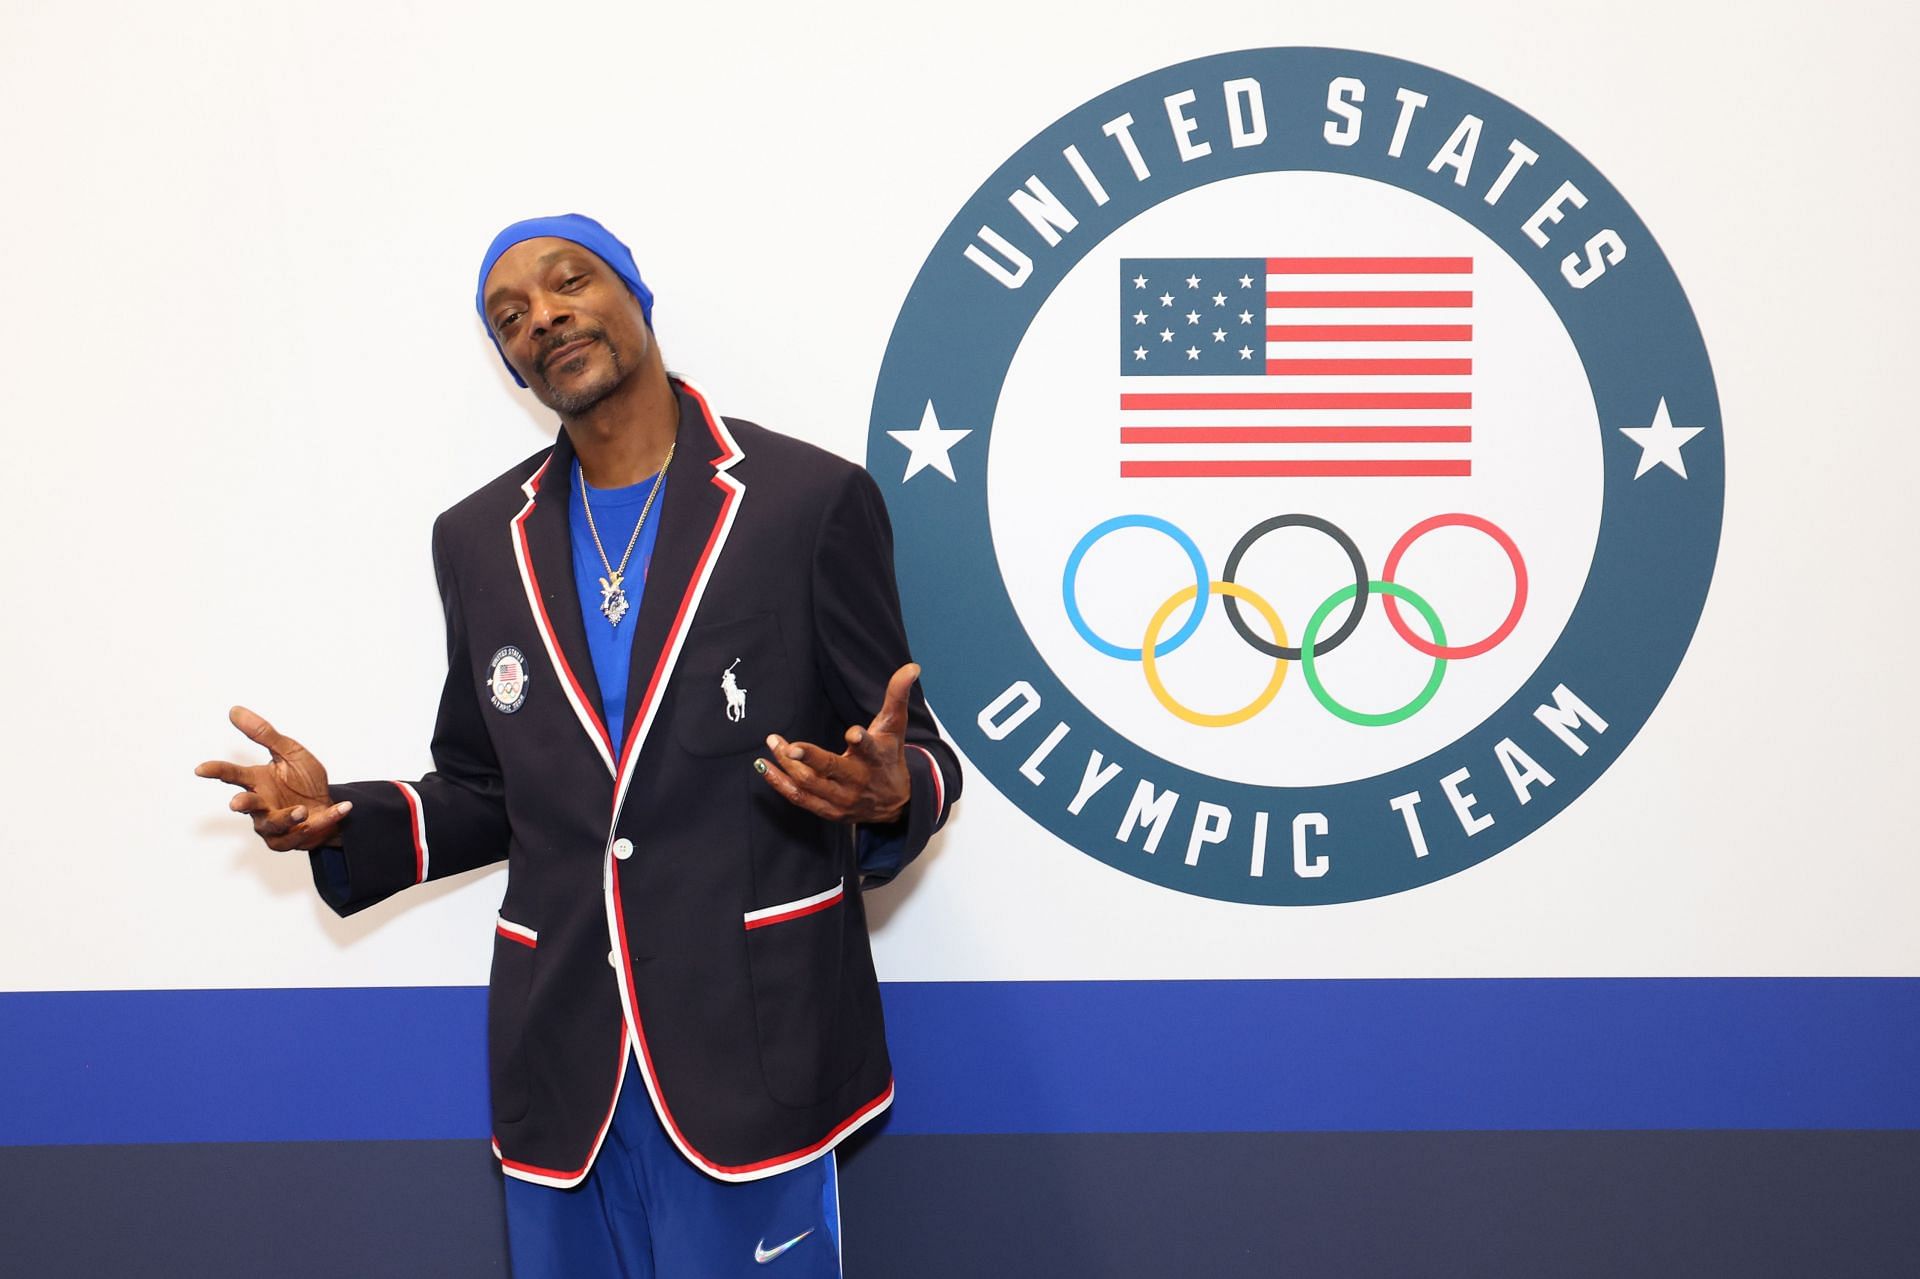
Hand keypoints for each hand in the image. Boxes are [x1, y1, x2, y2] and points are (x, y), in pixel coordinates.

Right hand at [195, 706, 352, 850]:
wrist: (329, 805)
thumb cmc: (304, 780)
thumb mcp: (290, 752)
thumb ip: (264, 734)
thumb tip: (234, 710)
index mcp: (257, 781)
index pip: (233, 774)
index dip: (217, 771)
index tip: (201, 769)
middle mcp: (261, 805)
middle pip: (247, 805)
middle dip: (243, 804)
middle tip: (237, 802)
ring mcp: (274, 825)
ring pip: (274, 825)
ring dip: (288, 818)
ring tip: (301, 811)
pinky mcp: (290, 840)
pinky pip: (307, 832)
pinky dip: (327, 819)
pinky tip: (343, 809)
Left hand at [756, 663, 918, 823]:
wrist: (896, 803)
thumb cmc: (889, 757)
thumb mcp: (895, 727)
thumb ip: (897, 696)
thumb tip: (912, 667)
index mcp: (876, 758)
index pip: (870, 749)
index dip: (861, 741)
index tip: (853, 733)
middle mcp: (858, 781)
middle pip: (832, 770)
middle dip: (810, 758)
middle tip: (789, 747)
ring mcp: (842, 798)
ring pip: (810, 783)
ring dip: (787, 765)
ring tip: (773, 743)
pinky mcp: (828, 810)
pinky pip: (799, 798)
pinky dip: (780, 783)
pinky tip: (764, 767)